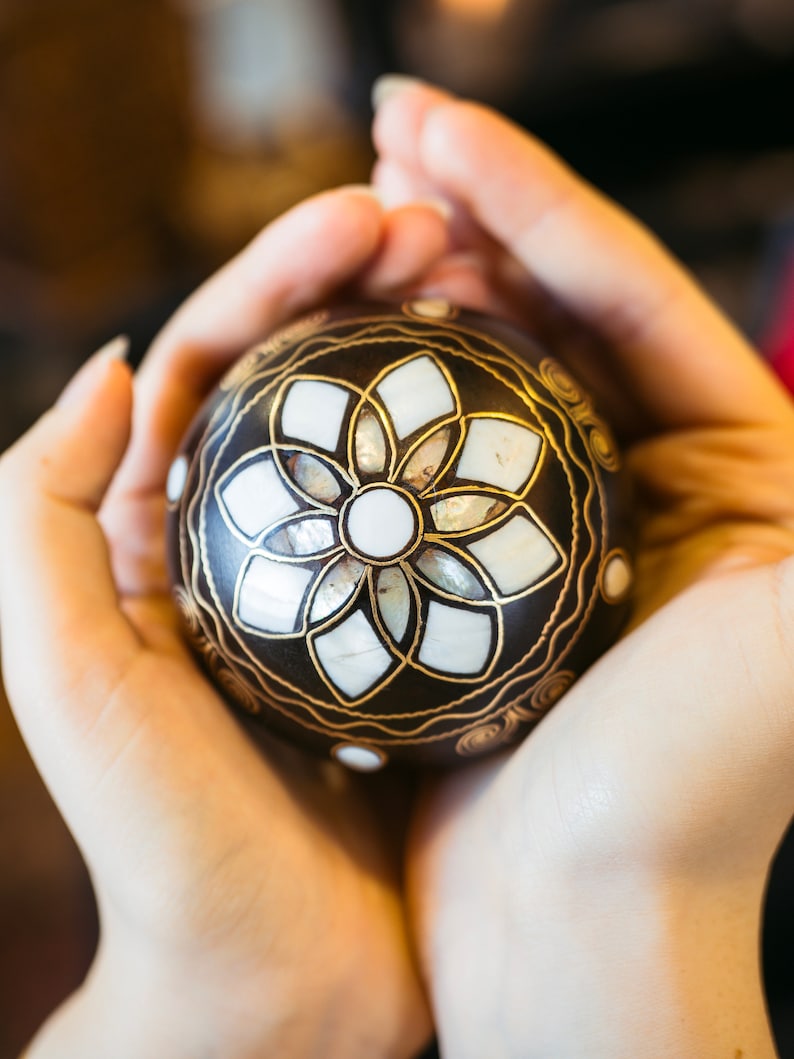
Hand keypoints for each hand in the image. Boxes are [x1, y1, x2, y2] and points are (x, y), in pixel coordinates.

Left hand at [0, 186, 447, 1058]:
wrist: (275, 986)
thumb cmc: (166, 839)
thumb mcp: (68, 670)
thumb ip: (43, 513)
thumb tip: (114, 361)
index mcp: (157, 538)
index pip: (208, 368)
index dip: (274, 277)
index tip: (364, 219)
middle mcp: (247, 549)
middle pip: (302, 384)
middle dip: (359, 287)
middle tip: (442, 226)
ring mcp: (335, 590)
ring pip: (384, 447)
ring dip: (430, 357)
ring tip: (497, 288)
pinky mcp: (409, 639)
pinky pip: (445, 531)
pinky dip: (477, 466)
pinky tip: (532, 422)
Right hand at [373, 78, 793, 1056]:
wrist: (576, 933)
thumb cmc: (686, 792)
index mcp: (740, 466)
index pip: (626, 290)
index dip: (529, 191)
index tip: (426, 120)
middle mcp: (653, 480)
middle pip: (553, 310)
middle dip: (470, 206)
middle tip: (381, 132)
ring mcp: (558, 522)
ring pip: (482, 369)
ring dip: (418, 281)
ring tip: (349, 209)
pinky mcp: (482, 570)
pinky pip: (427, 451)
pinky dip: (383, 386)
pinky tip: (329, 337)